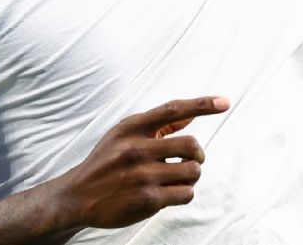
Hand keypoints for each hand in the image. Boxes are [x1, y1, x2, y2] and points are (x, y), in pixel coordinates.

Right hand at [53, 96, 229, 229]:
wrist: (77, 196)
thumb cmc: (105, 162)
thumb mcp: (123, 135)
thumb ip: (157, 125)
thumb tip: (190, 115)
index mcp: (131, 127)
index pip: (173, 110)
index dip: (202, 104)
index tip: (225, 102)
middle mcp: (137, 149)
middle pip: (192, 145)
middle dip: (198, 155)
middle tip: (191, 160)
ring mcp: (143, 175)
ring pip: (193, 171)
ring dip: (191, 175)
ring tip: (178, 178)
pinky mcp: (148, 200)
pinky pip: (186, 193)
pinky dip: (184, 193)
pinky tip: (169, 193)